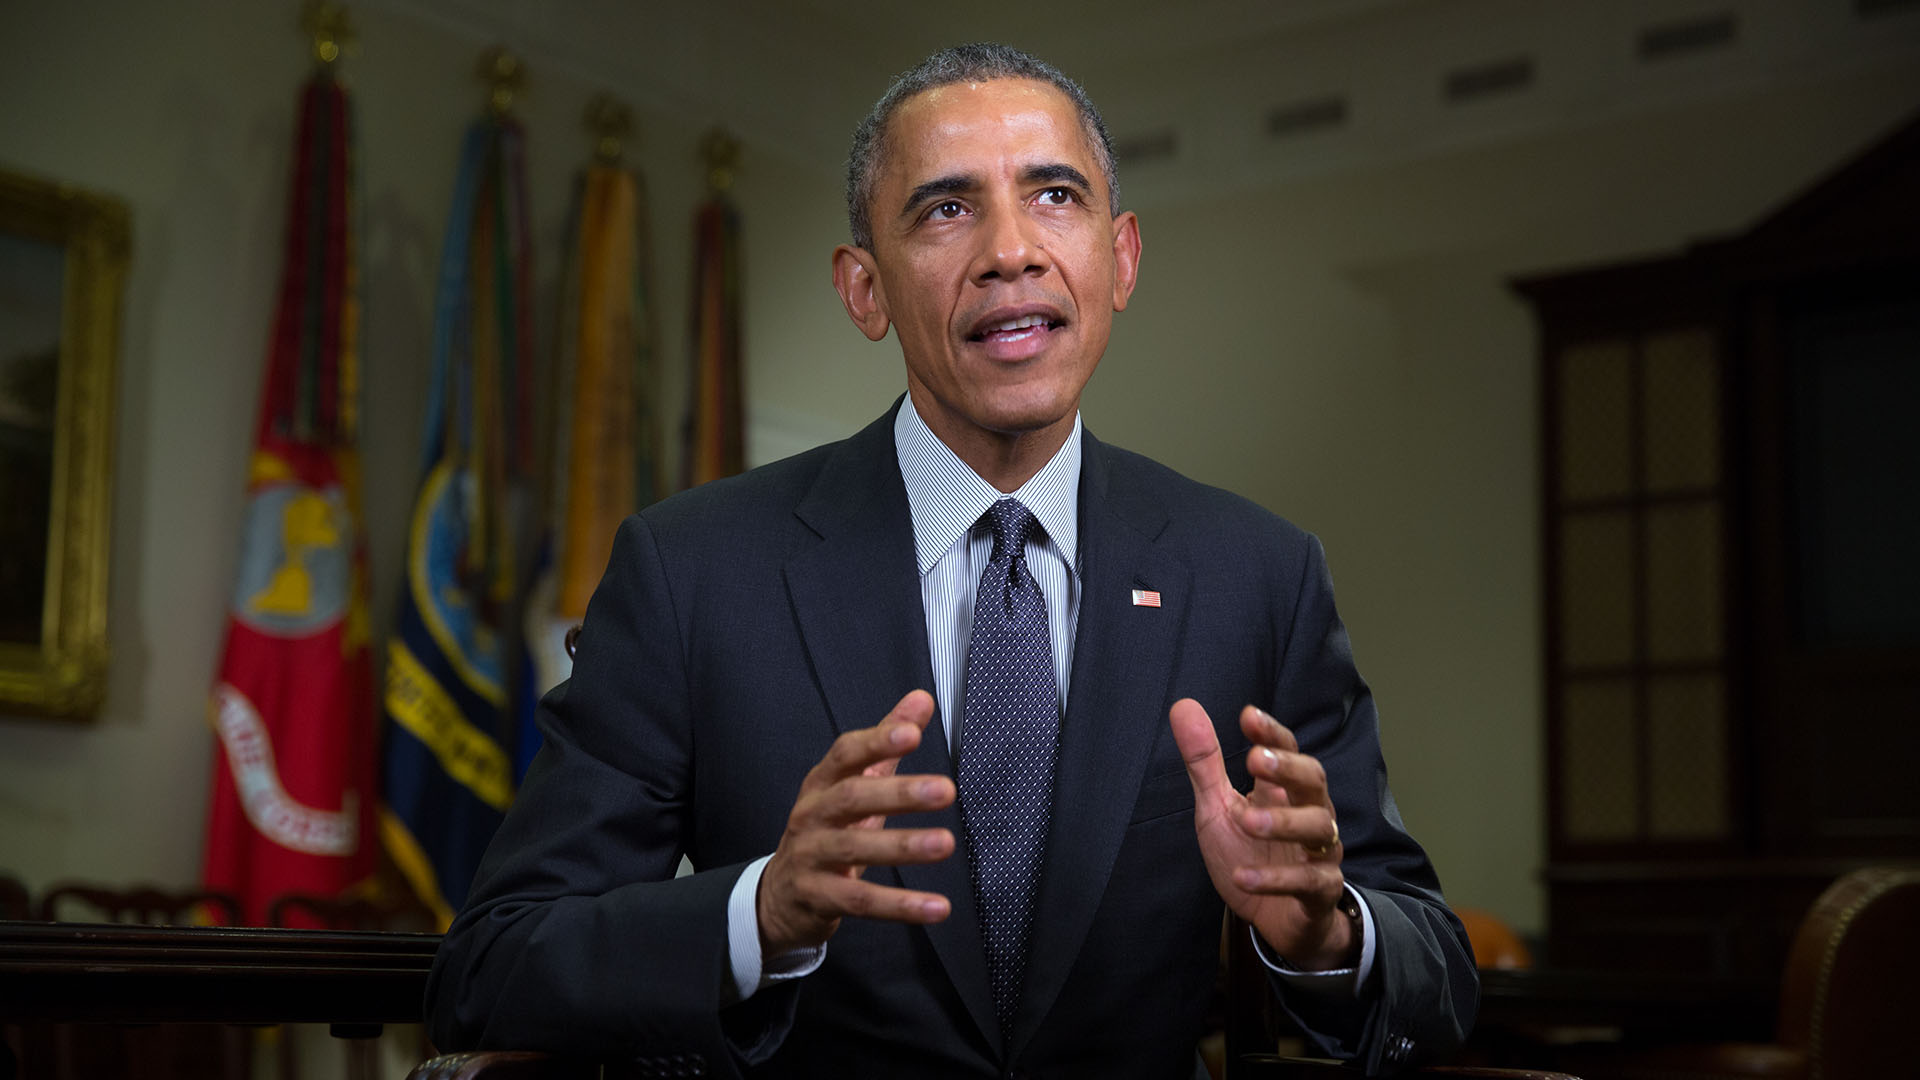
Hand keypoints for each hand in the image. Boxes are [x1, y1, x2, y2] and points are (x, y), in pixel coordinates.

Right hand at [757, 690, 956, 955]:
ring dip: (903, 846)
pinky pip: (860, 901)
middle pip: (852, 798)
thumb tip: (922, 699)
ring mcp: (810, 856)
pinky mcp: (816, 898)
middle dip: (899, 793)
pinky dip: (900, 906)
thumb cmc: (826, 831)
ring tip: (945, 844)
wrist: (780, 895)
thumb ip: (886, 744)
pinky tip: (937, 907)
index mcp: (822, 783)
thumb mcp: (851, 785)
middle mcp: (811, 815)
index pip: (845, 754)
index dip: (877, 741)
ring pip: (855, 849)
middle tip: (945, 790)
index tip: (912, 732)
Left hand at [1169, 699, 1354, 970]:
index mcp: (1282, 790)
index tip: (1247, 716)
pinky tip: (1244, 877)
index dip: (1271, 733)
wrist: (1277, 920)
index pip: (1288, 751)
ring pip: (1318, 828)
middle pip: (1314, 781)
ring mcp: (1319, 853)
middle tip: (1257, 760)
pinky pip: (1309, 882)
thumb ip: (1204, 762)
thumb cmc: (1250, 854)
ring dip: (1283, 822)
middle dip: (1289, 768)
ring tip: (1247, 822)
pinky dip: (1276, 879)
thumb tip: (1183, 706)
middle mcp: (1309, 814)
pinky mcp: (1319, 892)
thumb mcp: (1218, 807)